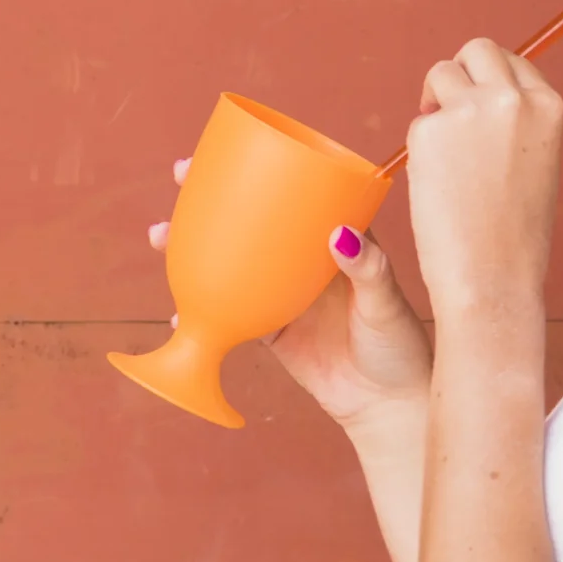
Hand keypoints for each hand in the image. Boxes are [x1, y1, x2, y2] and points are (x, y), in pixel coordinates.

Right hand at [148, 159, 432, 434]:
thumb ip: (369, 270)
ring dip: (196, 248)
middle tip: (179, 179)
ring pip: (233, 262)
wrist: (388, 408)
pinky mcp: (271, 330)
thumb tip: (339, 234)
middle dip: (212, 199)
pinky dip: (202, 309)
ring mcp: (284, 294)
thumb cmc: (401, 350)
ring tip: (161, 238)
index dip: (263, 169)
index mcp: (336, 240)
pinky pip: (230, 312)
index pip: (298, 193)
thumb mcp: (387, 303)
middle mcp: (306, 261)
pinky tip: (176, 309)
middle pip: (253, 221)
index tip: (231, 153)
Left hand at [404, 38, 562, 323]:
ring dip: (435, 107)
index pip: (513, 63)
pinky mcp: (430, 129)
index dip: (488, 84)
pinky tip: (436, 185)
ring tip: (445, 161)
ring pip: (440, 74)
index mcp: (548, 105)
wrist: (493, 280)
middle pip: (477, 50)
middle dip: (459, 77)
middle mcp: (513, 97)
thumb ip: (516, 124)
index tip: (478, 111)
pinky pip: (418, 122)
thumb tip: (483, 96)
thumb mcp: (536, 164)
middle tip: (448, 117)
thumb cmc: (513, 235)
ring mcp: (471, 109)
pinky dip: (419, 147)